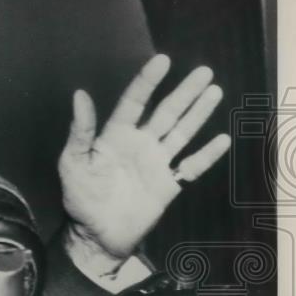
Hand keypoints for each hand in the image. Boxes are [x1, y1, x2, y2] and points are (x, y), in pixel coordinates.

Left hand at [58, 54, 230, 266]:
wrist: (96, 235)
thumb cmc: (80, 198)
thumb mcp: (72, 163)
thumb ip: (80, 131)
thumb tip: (79, 95)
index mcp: (115, 137)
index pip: (134, 103)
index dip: (147, 82)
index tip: (162, 60)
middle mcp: (139, 144)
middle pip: (166, 113)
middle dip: (184, 92)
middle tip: (204, 71)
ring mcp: (156, 163)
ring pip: (181, 133)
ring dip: (198, 113)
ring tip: (215, 91)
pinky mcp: (169, 185)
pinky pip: (192, 167)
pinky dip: (207, 155)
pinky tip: (222, 139)